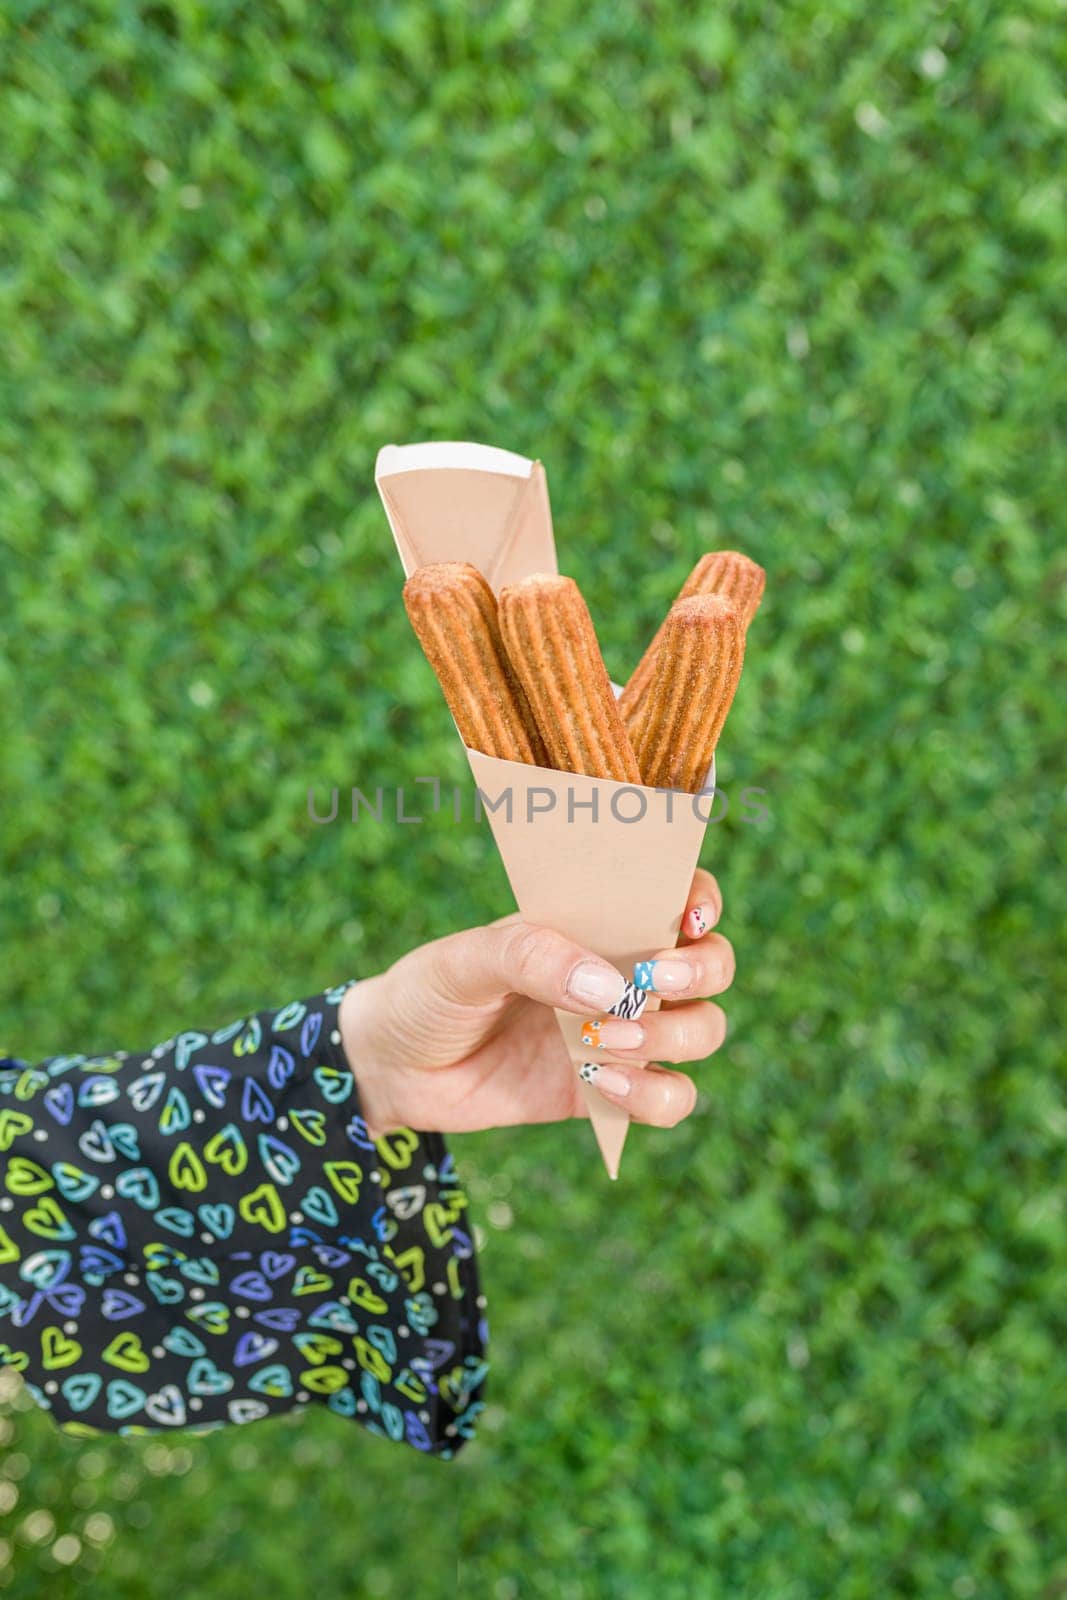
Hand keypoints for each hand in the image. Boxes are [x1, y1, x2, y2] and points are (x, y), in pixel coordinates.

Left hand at [339, 869, 733, 1137]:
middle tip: (647, 983)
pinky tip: (601, 1083)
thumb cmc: (427, 993)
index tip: (687, 921)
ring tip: (605, 1042)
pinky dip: (654, 1095)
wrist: (393, 1069)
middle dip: (699, 973)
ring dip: (675, 1037)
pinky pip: (670, 1098)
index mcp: (594, 923)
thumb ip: (529, 956)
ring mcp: (621, 1034)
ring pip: (703, 1031)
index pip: (676, 897)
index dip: (701, 902)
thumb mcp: (463, 960)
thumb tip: (608, 986)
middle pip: (711, 966)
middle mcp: (621, 973)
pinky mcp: (609, 1092)